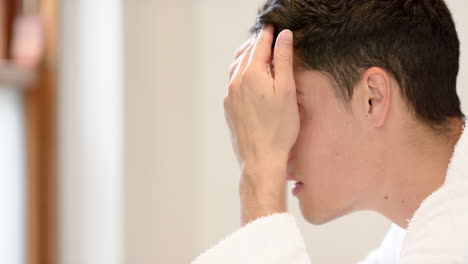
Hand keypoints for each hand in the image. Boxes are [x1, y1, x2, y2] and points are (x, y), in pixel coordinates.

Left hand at [224, 25, 298, 224]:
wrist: (260, 158)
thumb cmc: (279, 128)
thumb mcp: (287, 91)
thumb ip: (284, 61)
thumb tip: (284, 36)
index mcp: (251, 74)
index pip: (260, 45)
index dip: (268, 34)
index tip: (273, 26)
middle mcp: (236, 82)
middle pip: (245, 54)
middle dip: (256, 43)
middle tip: (267, 37)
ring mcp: (229, 95)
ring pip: (236, 67)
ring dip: (246, 57)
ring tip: (256, 53)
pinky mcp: (228, 107)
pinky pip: (232, 82)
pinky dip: (240, 72)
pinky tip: (249, 77)